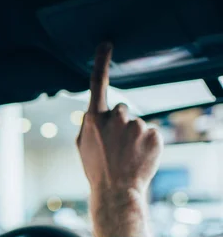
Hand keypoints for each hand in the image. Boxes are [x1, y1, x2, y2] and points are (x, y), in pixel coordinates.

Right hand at [77, 43, 162, 236]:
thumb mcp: (82, 145)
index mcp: (95, 118)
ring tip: (126, 157)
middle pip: (122, 109)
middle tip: (115, 146)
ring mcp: (137, 126)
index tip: (106, 44)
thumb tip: (95, 113)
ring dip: (133, 136)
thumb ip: (89, 124)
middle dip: (120, 123)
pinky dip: (147, 145)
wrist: (116, 191)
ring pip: (137, 124)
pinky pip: (151, 133)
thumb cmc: (96, 169)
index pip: (98, 84)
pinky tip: (139, 158)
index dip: (102, 62)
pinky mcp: (155, 135)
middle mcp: (116, 118)